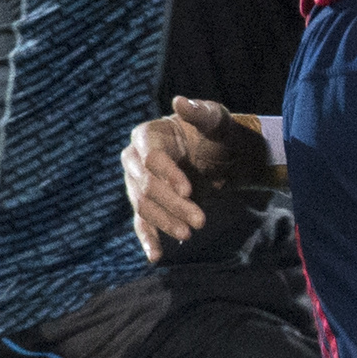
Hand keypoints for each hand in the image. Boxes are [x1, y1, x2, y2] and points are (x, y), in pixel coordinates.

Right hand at [124, 95, 268, 259]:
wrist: (221, 154)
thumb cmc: (217, 133)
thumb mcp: (216, 120)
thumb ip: (201, 112)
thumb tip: (180, 101)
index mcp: (147, 135)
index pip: (150, 158)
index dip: (167, 174)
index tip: (189, 189)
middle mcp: (135, 159)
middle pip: (145, 185)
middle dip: (172, 204)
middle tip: (200, 221)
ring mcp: (137, 183)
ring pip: (143, 206)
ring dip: (165, 222)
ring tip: (189, 233)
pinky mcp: (147, 203)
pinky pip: (141, 223)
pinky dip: (148, 239)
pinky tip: (156, 256)